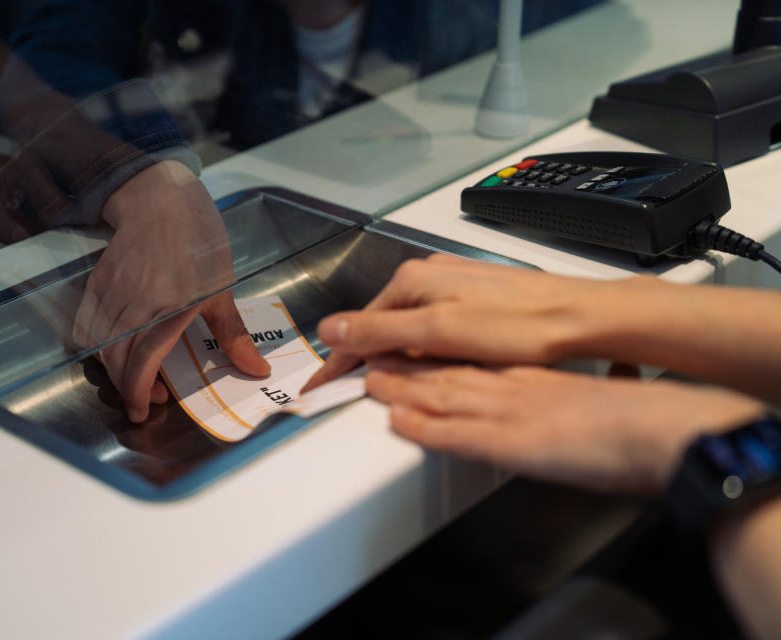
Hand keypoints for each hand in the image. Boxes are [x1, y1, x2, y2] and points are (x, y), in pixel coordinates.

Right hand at [72, 160, 269, 421]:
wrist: (160, 198)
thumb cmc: (199, 240)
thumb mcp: (221, 288)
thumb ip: (233, 334)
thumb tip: (257, 371)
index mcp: (171, 303)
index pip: (144, 357)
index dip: (139, 390)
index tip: (143, 411)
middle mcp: (137, 300)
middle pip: (118, 358)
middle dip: (128, 388)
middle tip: (148, 401)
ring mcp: (113, 292)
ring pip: (100, 345)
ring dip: (113, 370)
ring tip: (136, 379)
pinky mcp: (97, 284)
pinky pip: (86, 325)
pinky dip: (94, 348)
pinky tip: (112, 353)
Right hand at [303, 253, 607, 390]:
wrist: (578, 317)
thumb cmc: (517, 325)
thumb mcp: (438, 333)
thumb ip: (379, 332)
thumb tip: (330, 330)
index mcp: (411, 281)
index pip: (356, 327)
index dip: (336, 363)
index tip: (318, 389)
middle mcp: (427, 276)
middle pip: (379, 325)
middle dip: (363, 358)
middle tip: (347, 393)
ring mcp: (450, 284)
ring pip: (405, 326)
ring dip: (392, 354)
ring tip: (380, 385)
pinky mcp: (471, 297)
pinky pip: (429, 325)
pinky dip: (419, 348)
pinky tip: (424, 364)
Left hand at [366, 358, 764, 492]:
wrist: (661, 430)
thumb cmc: (639, 418)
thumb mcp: (594, 394)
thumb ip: (570, 389)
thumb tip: (574, 384)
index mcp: (534, 374)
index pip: (474, 356)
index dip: (437, 352)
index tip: (412, 345)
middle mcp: (514, 384)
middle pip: (448, 368)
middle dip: (405, 362)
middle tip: (371, 355)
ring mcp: (509, 410)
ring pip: (442, 391)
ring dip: (402, 386)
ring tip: (370, 379)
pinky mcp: (509, 441)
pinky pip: (454, 433)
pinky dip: (422, 426)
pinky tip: (397, 421)